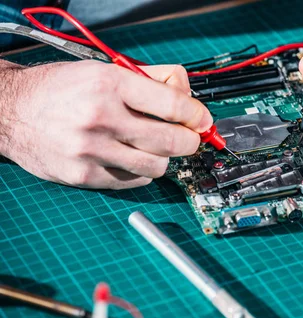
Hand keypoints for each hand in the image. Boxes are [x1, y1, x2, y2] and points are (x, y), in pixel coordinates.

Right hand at [0, 61, 210, 188]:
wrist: (10, 111)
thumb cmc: (61, 89)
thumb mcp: (103, 69)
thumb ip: (150, 78)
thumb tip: (188, 92)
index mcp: (109, 85)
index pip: (174, 106)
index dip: (198, 116)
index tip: (203, 121)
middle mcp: (101, 118)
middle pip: (173, 142)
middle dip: (189, 141)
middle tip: (188, 138)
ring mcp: (92, 151)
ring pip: (157, 166)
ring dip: (164, 158)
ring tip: (152, 147)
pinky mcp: (85, 176)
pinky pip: (134, 181)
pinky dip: (141, 172)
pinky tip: (131, 158)